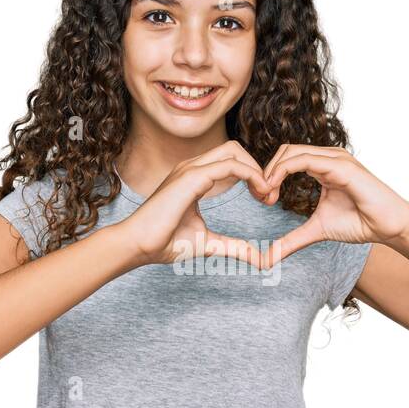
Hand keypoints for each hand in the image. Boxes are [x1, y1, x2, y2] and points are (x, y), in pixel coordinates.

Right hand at [117, 141, 272, 268]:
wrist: (138, 246)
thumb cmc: (164, 243)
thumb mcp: (208, 243)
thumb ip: (234, 246)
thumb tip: (258, 258)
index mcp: (194, 177)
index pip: (230, 160)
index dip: (252, 175)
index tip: (265, 199)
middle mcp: (191, 167)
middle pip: (234, 149)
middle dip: (257, 168)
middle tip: (269, 196)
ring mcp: (190, 169)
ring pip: (233, 151)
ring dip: (256, 170)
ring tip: (267, 195)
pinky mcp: (191, 177)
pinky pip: (230, 165)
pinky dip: (250, 174)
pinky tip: (260, 192)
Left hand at [259, 143, 408, 267]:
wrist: (390, 226)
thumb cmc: (360, 223)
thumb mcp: (317, 230)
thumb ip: (291, 240)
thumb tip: (267, 258)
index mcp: (323, 166)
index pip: (287, 158)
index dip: (269, 175)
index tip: (262, 199)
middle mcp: (329, 157)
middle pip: (285, 150)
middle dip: (267, 171)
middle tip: (261, 196)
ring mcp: (336, 158)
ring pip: (291, 151)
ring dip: (272, 171)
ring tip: (265, 194)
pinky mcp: (341, 165)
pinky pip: (305, 160)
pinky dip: (284, 171)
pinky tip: (275, 189)